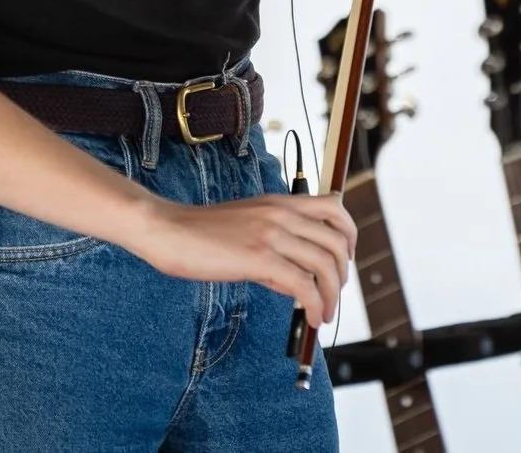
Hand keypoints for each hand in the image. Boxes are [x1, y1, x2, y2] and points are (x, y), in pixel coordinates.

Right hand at [130, 192, 356, 328]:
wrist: (170, 230)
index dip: (349, 235)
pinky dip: (316, 305)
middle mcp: (282, 213)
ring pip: (324, 264)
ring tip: (325, 314)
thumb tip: (300, 282)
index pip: (334, 207)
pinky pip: (304, 285)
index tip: (345, 259)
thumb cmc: (204, 233)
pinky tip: (312, 319)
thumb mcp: (249, 225)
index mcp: (281, 202)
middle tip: (335, 294)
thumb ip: (277, 244)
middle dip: (343, 273)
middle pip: (336, 241)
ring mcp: (272, 234)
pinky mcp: (260, 258)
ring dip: (333, 295)